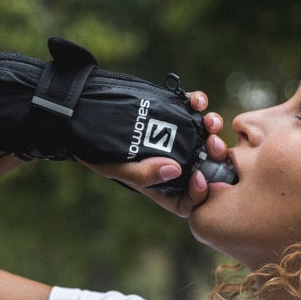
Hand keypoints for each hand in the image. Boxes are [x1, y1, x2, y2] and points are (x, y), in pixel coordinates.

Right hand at [77, 91, 228, 216]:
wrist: (85, 117)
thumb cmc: (99, 152)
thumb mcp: (118, 169)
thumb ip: (144, 174)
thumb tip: (176, 170)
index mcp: (164, 186)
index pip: (191, 198)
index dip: (201, 192)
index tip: (199, 177)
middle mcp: (174, 163)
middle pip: (206, 164)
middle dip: (215, 154)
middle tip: (213, 143)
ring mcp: (175, 137)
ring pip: (204, 135)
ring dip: (211, 126)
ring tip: (209, 120)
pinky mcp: (173, 114)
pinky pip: (192, 110)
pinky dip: (198, 103)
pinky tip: (196, 100)